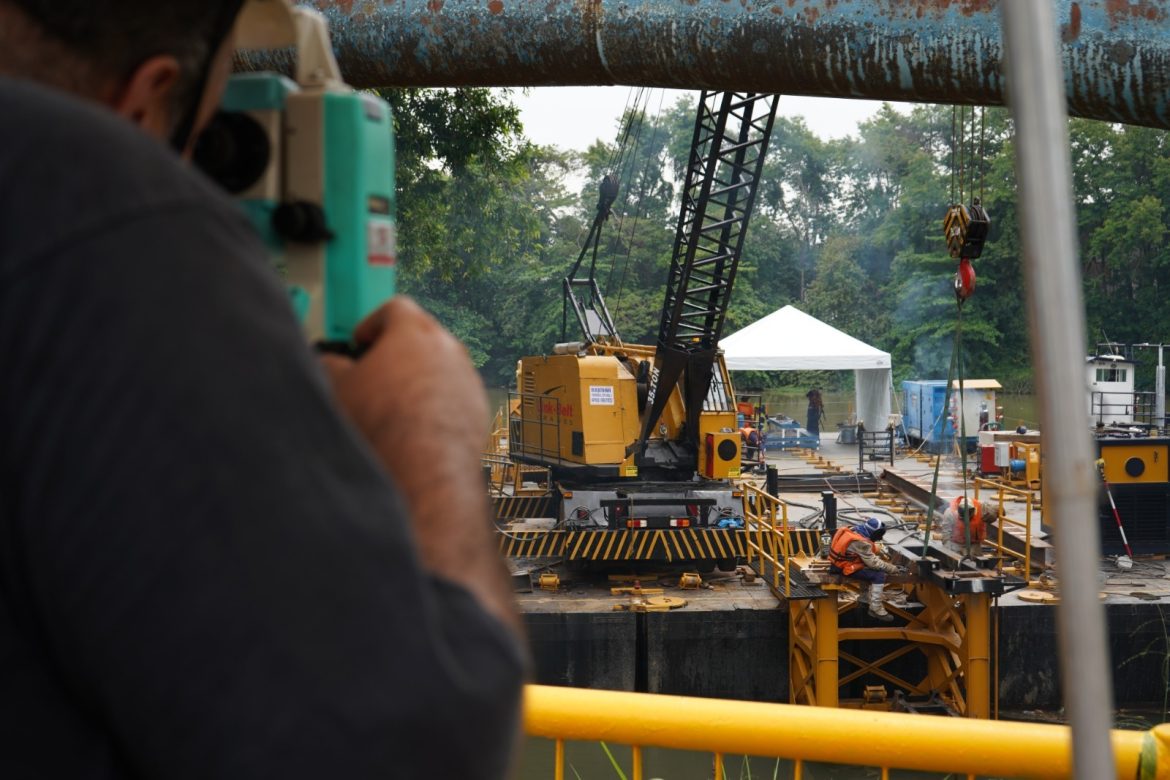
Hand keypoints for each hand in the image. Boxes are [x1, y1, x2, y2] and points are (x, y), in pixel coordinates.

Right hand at [321, 296, 488, 484]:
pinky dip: (438, 402)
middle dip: (398, 350)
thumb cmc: (383, 423)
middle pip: (422, 336)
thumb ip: (331, 365)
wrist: (425, 467)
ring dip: (420, 377)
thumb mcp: (339, 387)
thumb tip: (330, 364)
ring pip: (441, 366)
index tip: (361, 339)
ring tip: (395, 403)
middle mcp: (448, 348)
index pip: (395, 308)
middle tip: (376, 370)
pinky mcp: (479, 407)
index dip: (373, 322)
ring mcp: (467, 377)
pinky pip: (455, 395)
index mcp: (414, 331)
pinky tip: (417, 425)